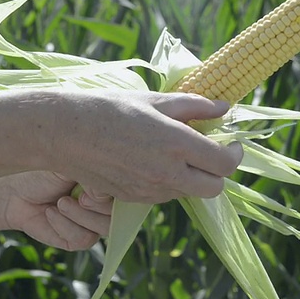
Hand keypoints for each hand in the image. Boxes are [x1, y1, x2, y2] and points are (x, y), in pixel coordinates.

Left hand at [2, 171, 112, 250]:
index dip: (122, 193)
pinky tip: (50, 213)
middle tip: (80, 196)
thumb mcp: (71, 164)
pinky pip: (84, 239)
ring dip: (80, 216)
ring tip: (60, 202)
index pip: (134, 191)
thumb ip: (93, 177)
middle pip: (122, 213)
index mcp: (113, 182)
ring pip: (105, 228)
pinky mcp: (80, 239)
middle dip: (99, 206)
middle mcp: (110, 204)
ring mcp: (96, 222)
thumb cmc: (45, 171)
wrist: (16, 191)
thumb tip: (104, 194)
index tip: (98, 185)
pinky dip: (64, 225)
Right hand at [44, 90, 243, 203]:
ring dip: (193, 176)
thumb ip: (194, 106)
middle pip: (214, 189)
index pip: (224, 164)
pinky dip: (169, 182)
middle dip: (219, 173)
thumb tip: (223, 108)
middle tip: (211, 152)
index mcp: (175, 144)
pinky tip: (153, 161)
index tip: (230, 142)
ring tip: (176, 152)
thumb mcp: (154, 99)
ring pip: (189, 193)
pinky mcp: (133, 199)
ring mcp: (149, 190)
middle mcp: (166, 173)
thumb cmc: (109, 108)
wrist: (65, 132)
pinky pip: (164, 195)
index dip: (234, 154)